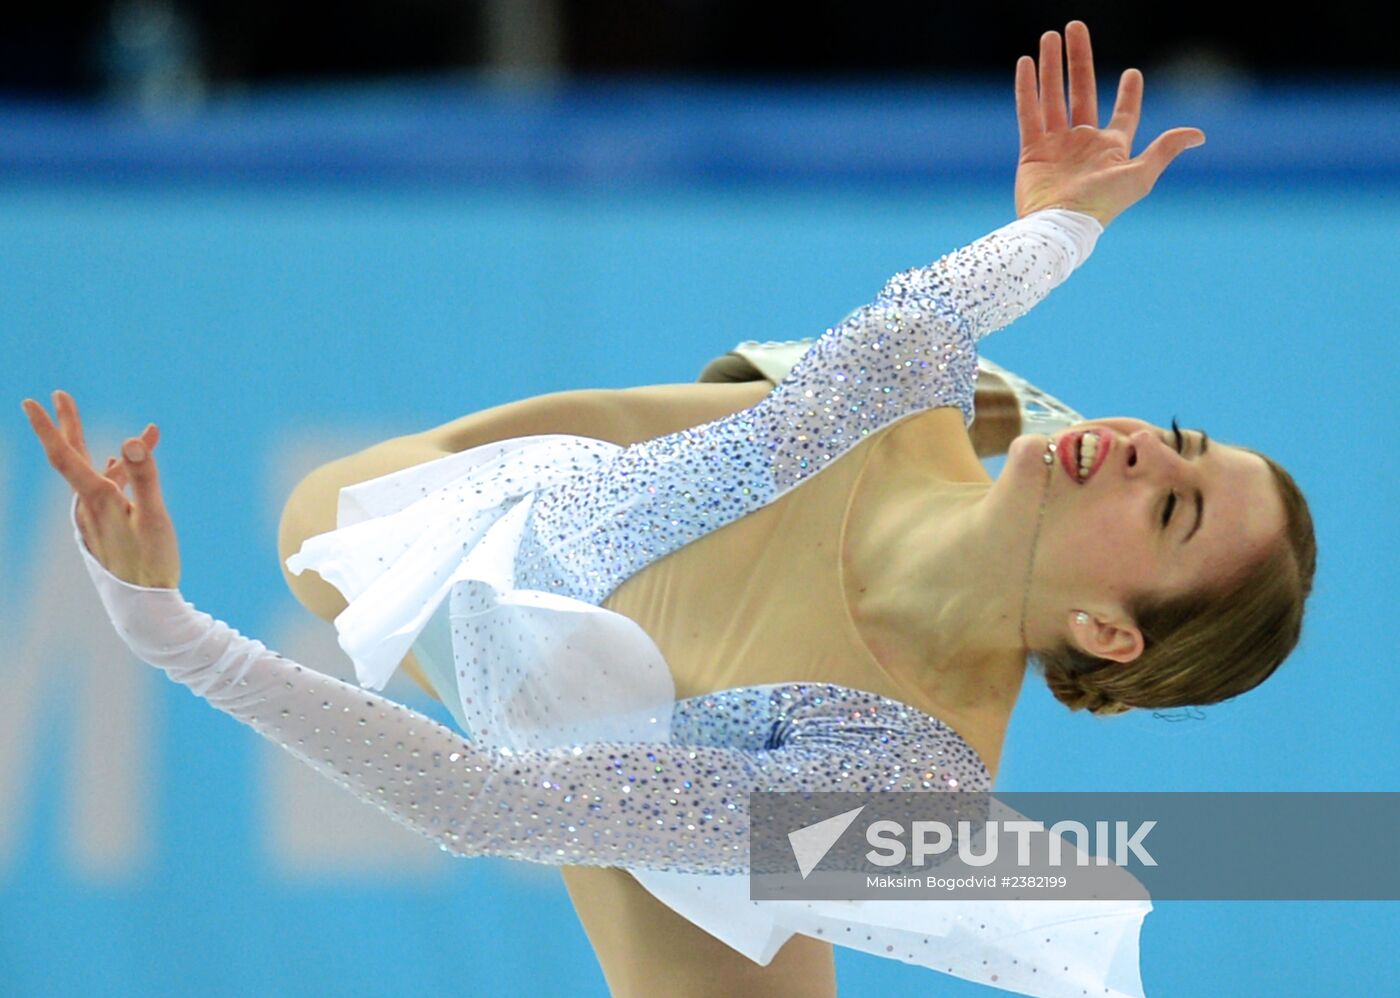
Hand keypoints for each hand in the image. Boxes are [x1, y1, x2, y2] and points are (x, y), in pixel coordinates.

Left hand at [22, 390, 179, 587]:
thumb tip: (129, 440)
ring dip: (115, 450)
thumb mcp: (154, 517)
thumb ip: (144, 477)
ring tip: (149, 433)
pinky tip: (121, 468)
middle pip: (73, 457)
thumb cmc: (152, 562)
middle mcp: (88, 507)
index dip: (48, 427)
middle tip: (60, 396)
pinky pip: (107, 490)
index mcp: (96, 500)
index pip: (64, 456)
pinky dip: (119, 474)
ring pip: (98, 473)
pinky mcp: (105, 528)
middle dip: (69, 425)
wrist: (144, 606)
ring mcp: (95, 518)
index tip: (31, 402)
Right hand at [1014, 21, 1204, 226]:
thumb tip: (1200, 134)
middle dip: (1078, 60)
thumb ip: (1165, 149)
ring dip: (1051, 66)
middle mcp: (1083, 143)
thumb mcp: (1140, 175)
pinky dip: (1027, 88)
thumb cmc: (1102, 204)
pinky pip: (1029, 113)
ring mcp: (1056, 145)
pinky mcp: (1032, 151)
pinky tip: (1026, 63)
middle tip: (1075, 28)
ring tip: (1049, 36)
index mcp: (1111, 148)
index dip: (1129, 94)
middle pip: (1081, 91)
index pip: (1123, 114)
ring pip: (1053, 96)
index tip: (1132, 73)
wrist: (1060, 225)